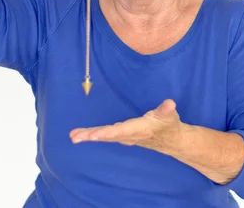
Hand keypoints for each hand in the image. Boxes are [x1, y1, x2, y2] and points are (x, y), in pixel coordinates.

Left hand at [69, 99, 183, 152]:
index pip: (122, 131)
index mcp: (139, 129)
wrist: (170, 141)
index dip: (109, 133)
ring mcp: (124, 137)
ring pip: (104, 136)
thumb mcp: (170, 116)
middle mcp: (129, 135)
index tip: (95, 135)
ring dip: (88, 136)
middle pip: (108, 136)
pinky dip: (92, 135)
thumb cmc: (168, 125)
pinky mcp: (121, 136)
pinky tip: (80, 135)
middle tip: (77, 137)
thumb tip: (169, 103)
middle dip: (93, 136)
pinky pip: (104, 135)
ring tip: (73, 136)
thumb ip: (166, 110)